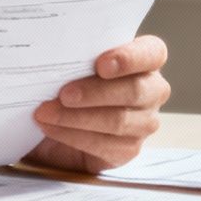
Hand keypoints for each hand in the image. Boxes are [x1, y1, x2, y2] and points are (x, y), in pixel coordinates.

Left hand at [26, 35, 170, 172]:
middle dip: (95, 92)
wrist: (63, 122)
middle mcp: (153, 90)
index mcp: (147, 59)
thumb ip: (79, 55)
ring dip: (77, 117)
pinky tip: (51, 127)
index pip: (153, 53)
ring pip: (118, 120)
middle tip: (64, 93)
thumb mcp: (78, 62)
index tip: (101, 65)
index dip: (129, 58)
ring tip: (47, 112)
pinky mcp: (129, 148)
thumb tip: (56, 51)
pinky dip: (71, 134)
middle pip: (134, 91)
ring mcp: (145, 122)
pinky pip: (104, 144)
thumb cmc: (75, 80)